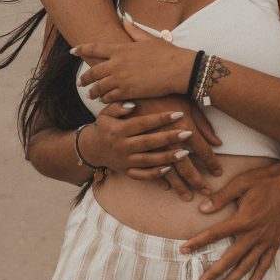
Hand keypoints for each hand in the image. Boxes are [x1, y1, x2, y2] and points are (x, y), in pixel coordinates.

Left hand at [73, 19, 194, 100]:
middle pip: (93, 72)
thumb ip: (133, 30)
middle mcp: (117, 63)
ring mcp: (121, 78)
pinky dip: (105, 99)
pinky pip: (109, 97)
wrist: (179, 69)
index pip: (94, 48)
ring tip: (92, 94)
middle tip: (81, 83)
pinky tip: (106, 100)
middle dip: (84, 78)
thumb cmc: (166, 53)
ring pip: (99, 87)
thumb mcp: (148, 38)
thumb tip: (124, 18)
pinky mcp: (128, 92)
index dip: (81, 49)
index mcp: (121, 48)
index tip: (72, 51)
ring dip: (93, 92)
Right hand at [81, 102, 196, 177]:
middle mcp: (122, 146)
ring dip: (167, 158)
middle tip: (188, 133)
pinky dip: (155, 174)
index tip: (178, 113)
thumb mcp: (106, 112)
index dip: (160, 118)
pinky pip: (142, 175)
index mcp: (119, 129)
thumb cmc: (105, 125)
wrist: (91, 148)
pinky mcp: (127, 172)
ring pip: (148, 161)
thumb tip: (133, 104)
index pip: (142, 123)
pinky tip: (170, 169)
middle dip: (169, 138)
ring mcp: (125, 161)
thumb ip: (118, 106)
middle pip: (148, 143)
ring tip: (185, 153)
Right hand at [130, 95, 223, 200]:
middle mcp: (167, 140)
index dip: (211, 162)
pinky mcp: (136, 149)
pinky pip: (147, 170)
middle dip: (197, 180)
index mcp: (182, 126)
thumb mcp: (187, 102)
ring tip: (189, 197)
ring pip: (168, 172)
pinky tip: (167, 187)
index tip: (218, 172)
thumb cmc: (161, 93)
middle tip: (207, 192)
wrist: (127, 90)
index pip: (202, 150)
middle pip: (185, 165)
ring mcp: (151, 147)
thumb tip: (218, 142)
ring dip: (179, 185)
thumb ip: (203, 123)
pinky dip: (158, 179)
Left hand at [180, 155, 279, 279]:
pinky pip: (265, 264)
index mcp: (244, 219)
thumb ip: (222, 197)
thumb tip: (202, 208)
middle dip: (214, 272)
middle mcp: (254, 234)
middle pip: (230, 257)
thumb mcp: (242, 183)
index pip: (216, 233)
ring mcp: (266, 240)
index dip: (198, 242)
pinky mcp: (275, 242)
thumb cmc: (265, 180)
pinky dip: (257, 276)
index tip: (183, 250)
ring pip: (247, 265)